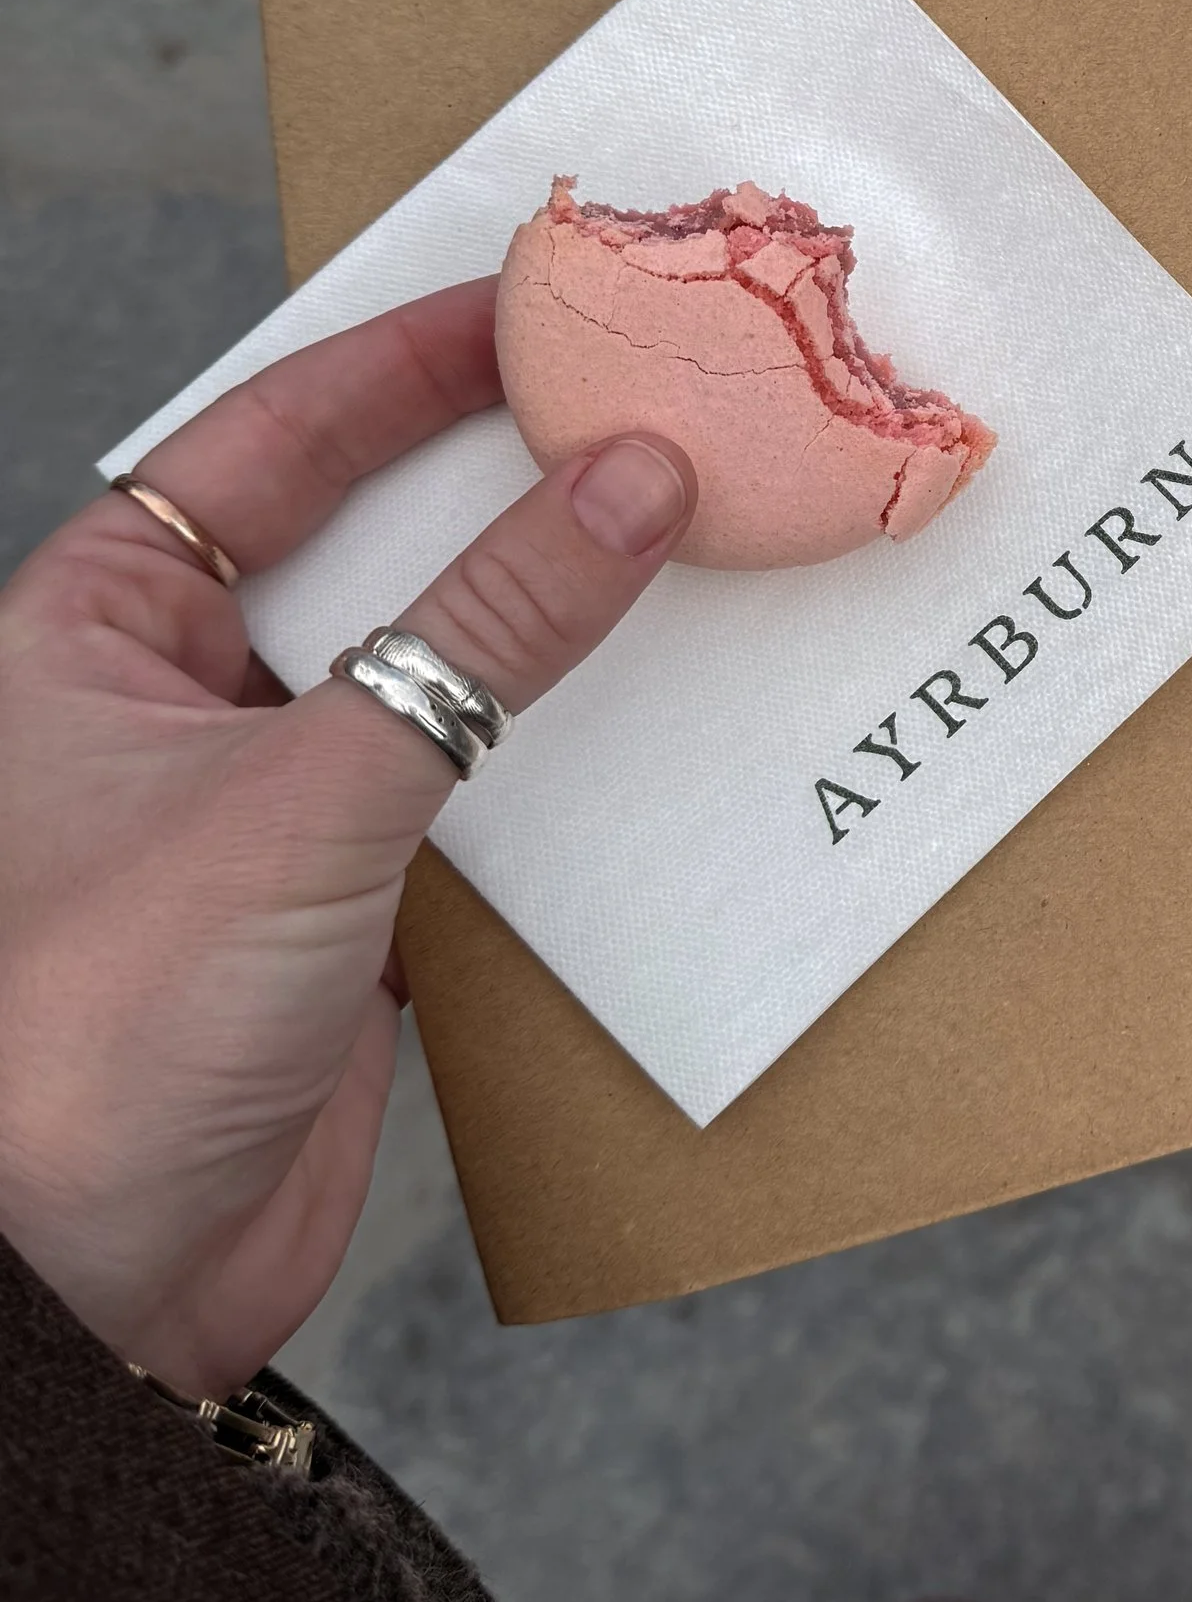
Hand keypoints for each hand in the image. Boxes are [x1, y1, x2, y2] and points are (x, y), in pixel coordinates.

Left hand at [0, 281, 694, 1397]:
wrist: (81, 1301)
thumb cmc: (91, 1027)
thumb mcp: (303, 793)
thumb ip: (481, 637)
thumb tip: (628, 483)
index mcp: (102, 625)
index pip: (274, 439)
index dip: (411, 360)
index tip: (550, 300)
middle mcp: (185, 697)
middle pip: (376, 544)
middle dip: (511, 482)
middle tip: (657, 402)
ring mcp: (277, 806)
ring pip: (447, 673)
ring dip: (561, 627)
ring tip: (699, 538)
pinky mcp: (358, 916)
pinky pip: (489, 801)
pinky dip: (577, 765)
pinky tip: (675, 719)